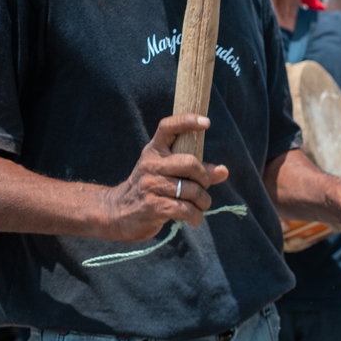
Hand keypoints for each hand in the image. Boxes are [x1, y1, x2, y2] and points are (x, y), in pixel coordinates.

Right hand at [100, 114, 228, 240]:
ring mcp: (151, 186)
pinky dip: (196, 216)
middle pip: (189, 163)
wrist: (116, 213)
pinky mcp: (153, 207)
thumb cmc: (151, 189)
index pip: (168, 127)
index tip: (206, 122)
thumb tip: (223, 171)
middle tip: (203, 188)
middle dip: (204, 178)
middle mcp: (151, 165)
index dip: (187, 121)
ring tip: (200, 206)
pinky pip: (185, 209)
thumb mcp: (168, 173)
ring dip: (203, 202)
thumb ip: (196, 171)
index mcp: (155, 151)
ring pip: (192, 190)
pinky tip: (194, 218)